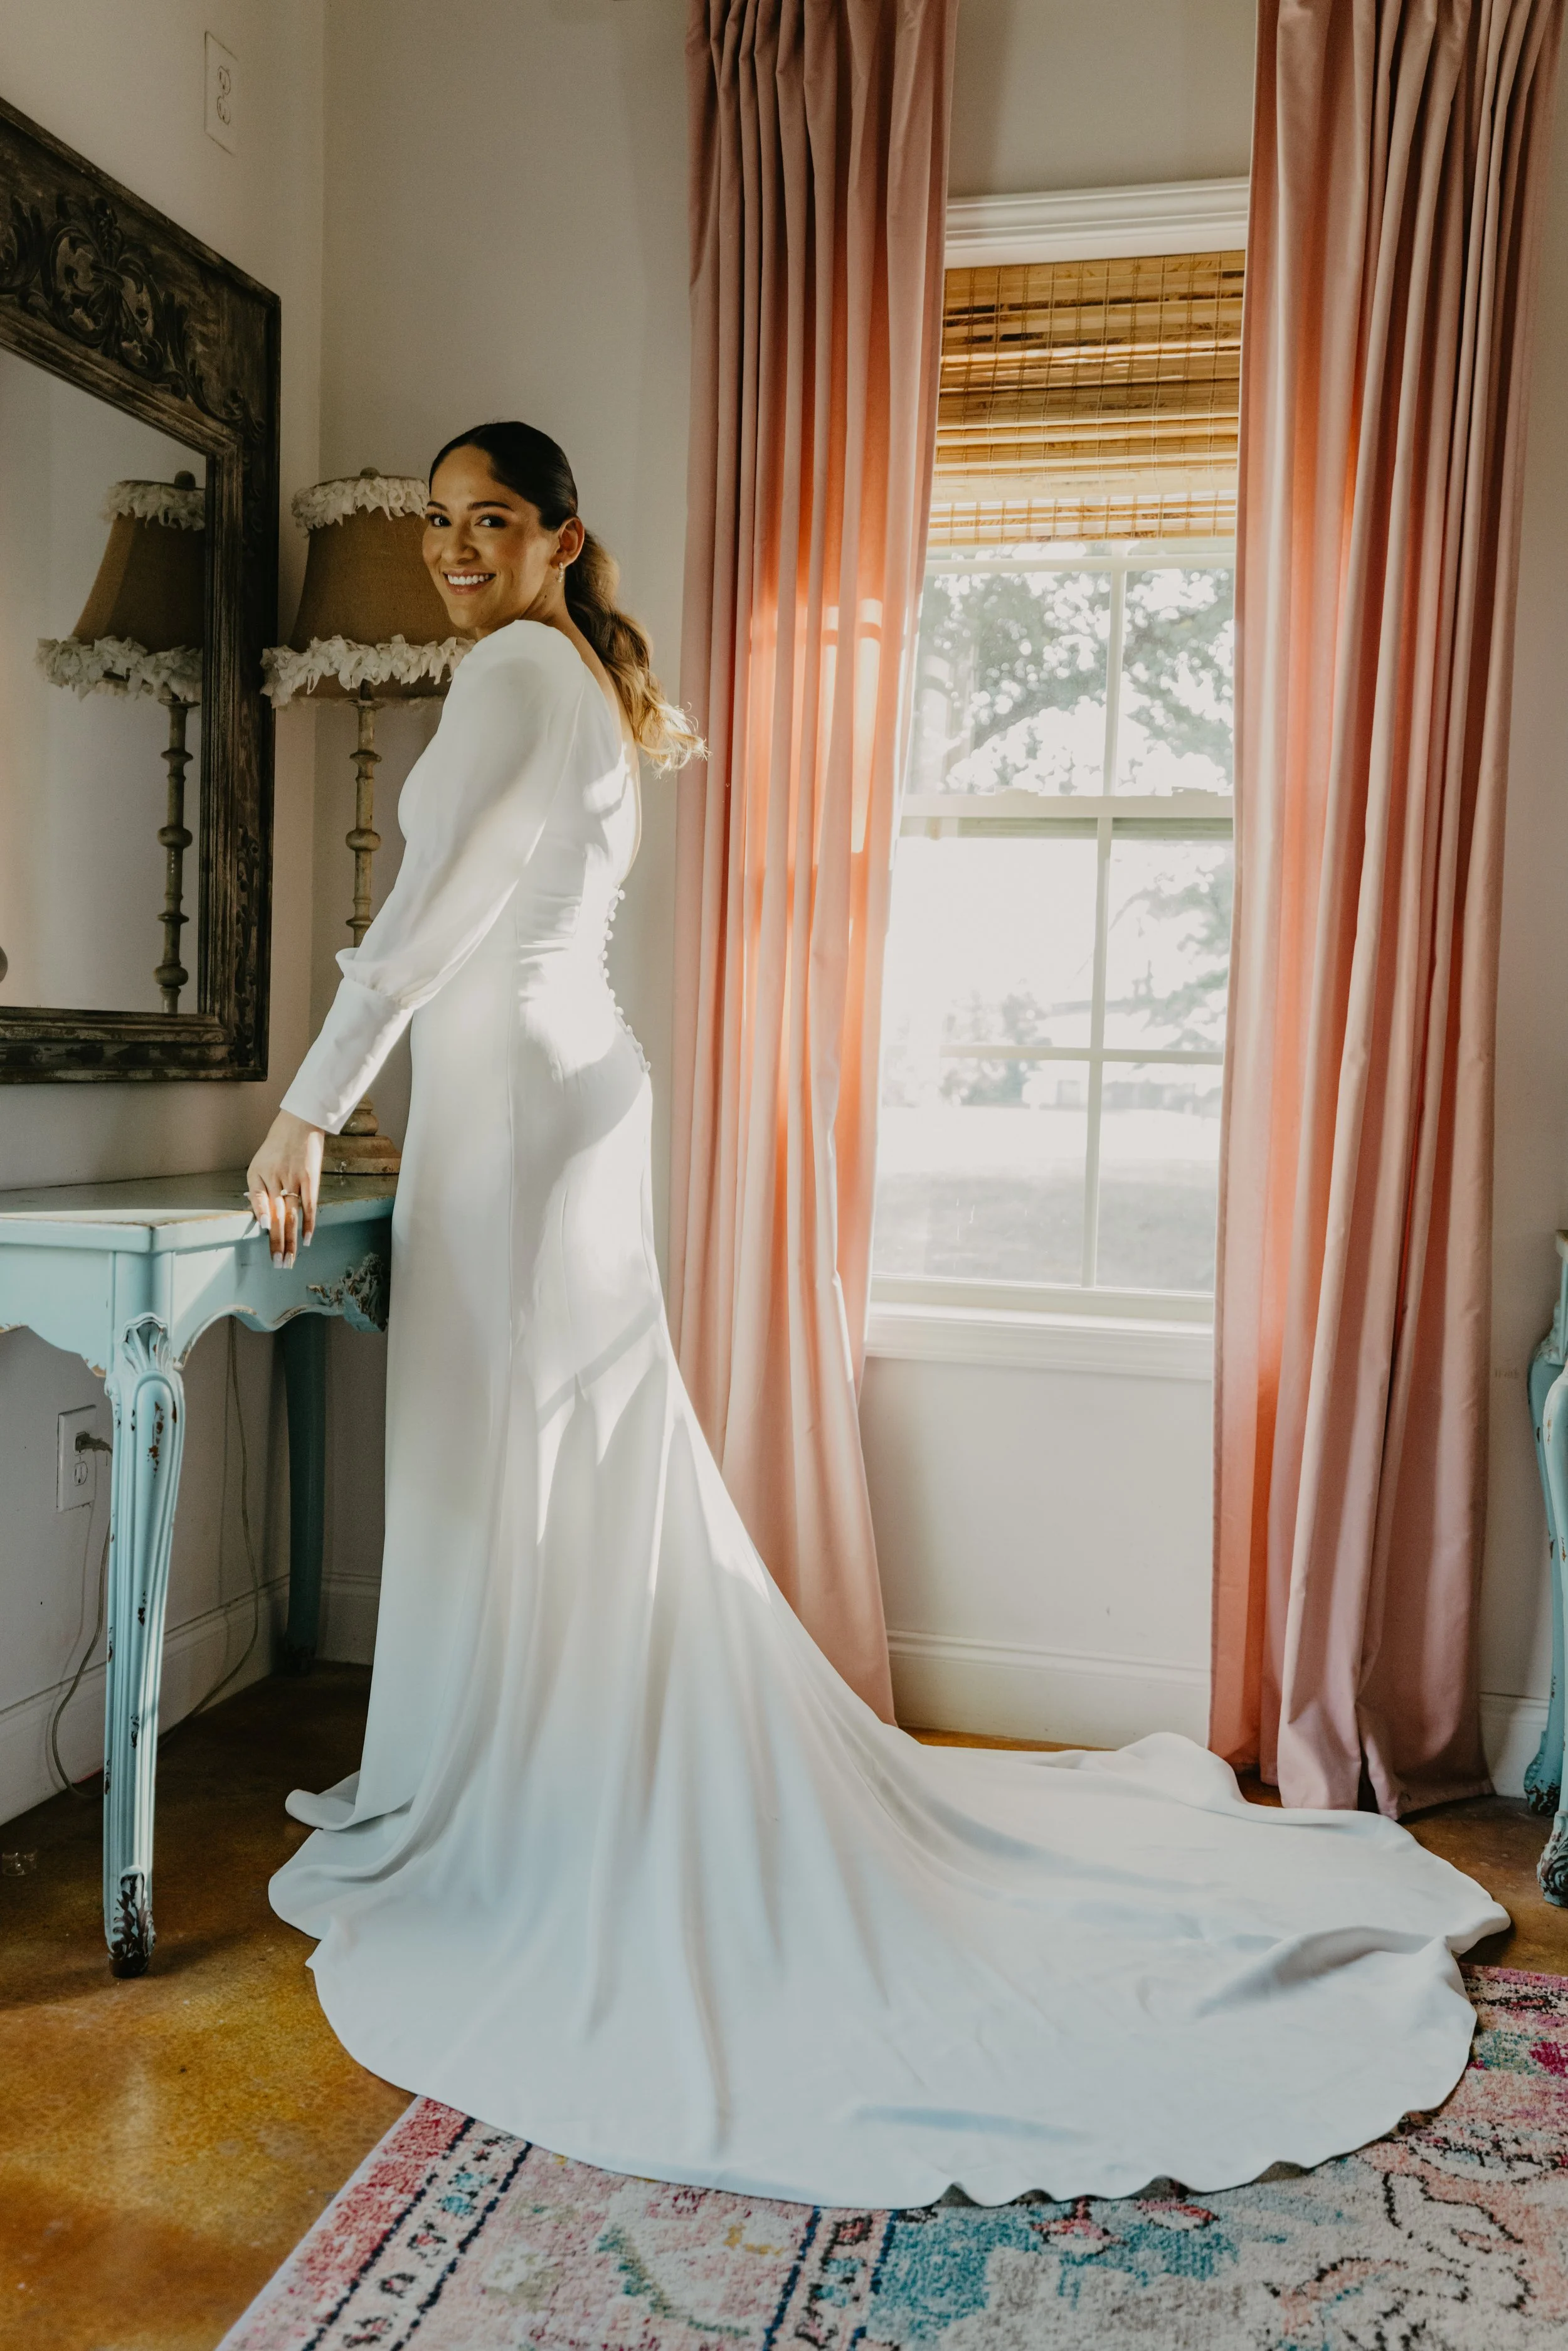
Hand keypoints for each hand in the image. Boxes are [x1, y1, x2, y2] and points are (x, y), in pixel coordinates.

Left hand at [246, 1111, 324, 1268]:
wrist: (299, 1122)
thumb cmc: (276, 1147)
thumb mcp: (258, 1165)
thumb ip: (258, 1192)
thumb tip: (262, 1220)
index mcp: (258, 1176)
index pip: (260, 1203)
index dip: (264, 1217)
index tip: (266, 1234)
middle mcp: (275, 1179)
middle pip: (276, 1217)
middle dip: (277, 1242)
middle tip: (278, 1264)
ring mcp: (294, 1180)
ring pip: (292, 1216)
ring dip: (291, 1240)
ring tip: (290, 1259)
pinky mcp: (311, 1179)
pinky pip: (310, 1205)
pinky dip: (309, 1223)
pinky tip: (307, 1240)